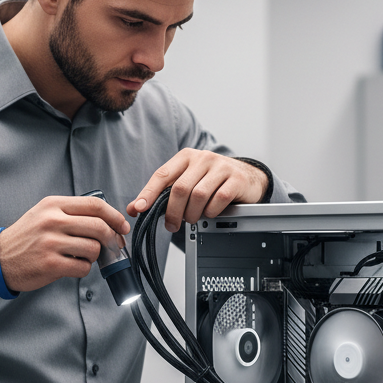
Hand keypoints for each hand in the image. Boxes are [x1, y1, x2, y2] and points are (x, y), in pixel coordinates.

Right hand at [0, 195, 130, 301]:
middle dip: (111, 238)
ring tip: (83, 256)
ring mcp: (51, 242)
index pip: (94, 205)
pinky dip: (84, 269)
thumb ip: (71, 213)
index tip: (122, 226)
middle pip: (99, 226)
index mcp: (53, 205)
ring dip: (94, 256)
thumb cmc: (26, 238)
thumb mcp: (44, 213)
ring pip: (93, 248)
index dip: (114, 216)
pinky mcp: (51, 264)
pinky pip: (83, 267)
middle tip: (112, 246)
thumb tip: (107, 221)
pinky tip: (74, 266)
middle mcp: (52, 221)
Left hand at [127, 150, 268, 231]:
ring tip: (192, 219)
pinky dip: (211, 212)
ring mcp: (221, 167)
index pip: (162, 175)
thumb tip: (134, 208)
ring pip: (198, 195)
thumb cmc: (212, 181)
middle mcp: (203, 158)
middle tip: (172, 225)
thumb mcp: (187, 182)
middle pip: (180, 188)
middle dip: (173, 212)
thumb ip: (162, 194)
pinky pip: (218, 200)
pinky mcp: (236, 179)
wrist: (247, 176)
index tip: (139, 208)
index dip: (148, 193)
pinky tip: (210, 213)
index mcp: (186, 157)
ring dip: (192, 214)